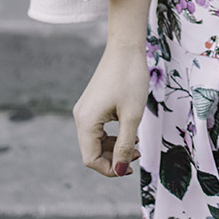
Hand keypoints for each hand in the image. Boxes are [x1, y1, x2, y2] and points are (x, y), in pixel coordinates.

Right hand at [72, 43, 148, 178]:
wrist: (126, 47)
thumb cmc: (130, 79)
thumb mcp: (132, 116)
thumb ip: (126, 145)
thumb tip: (120, 170)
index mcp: (86, 122)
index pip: (91, 159)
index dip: (110, 169)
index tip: (131, 167)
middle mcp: (81, 117)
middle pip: (92, 151)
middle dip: (113, 158)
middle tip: (138, 155)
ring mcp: (85, 109)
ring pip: (96, 141)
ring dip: (114, 147)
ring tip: (136, 142)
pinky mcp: (92, 103)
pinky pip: (98, 128)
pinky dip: (112, 134)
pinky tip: (129, 130)